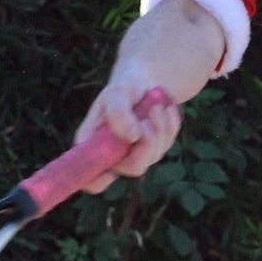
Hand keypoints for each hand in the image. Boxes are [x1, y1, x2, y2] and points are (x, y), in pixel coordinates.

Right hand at [71, 71, 182, 193]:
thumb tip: (133, 137)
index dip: (99, 180)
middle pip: (133, 169)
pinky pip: (167, 143)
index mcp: (93, 147)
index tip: (113, 164)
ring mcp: (136, 154)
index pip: (92, 180)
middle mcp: (114, 156)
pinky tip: (165, 109)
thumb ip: (118, 113)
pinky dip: (170, 124)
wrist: (142, 80)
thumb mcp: (117, 92)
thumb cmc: (123, 86)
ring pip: (153, 155)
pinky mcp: (154, 149)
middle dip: (146, 143)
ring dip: (159, 128)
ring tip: (156, 106)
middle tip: (146, 120)